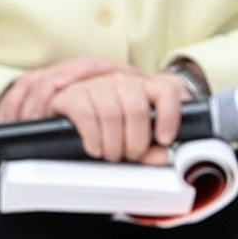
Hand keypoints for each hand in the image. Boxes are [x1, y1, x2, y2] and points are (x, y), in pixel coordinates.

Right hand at [0, 60, 182, 162]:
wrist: (68, 106)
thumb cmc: (108, 121)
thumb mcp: (133, 132)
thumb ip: (150, 146)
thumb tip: (162, 157)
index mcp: (144, 86)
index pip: (167, 91)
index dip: (169, 117)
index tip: (165, 140)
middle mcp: (122, 81)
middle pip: (136, 109)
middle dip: (136, 141)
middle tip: (131, 155)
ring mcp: (96, 85)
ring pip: (111, 114)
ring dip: (113, 143)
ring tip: (112, 155)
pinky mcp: (73, 94)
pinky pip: (86, 116)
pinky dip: (93, 138)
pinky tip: (95, 149)